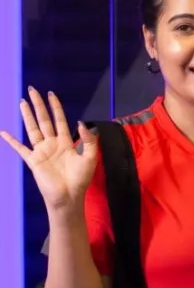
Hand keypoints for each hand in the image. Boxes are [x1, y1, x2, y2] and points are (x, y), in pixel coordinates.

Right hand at [0, 89, 97, 211]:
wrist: (69, 197)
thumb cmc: (80, 179)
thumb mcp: (90, 158)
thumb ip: (88, 140)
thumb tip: (81, 122)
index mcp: (65, 142)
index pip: (59, 120)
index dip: (55, 107)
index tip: (51, 94)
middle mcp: (52, 144)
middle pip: (44, 120)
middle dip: (39, 105)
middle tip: (32, 90)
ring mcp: (41, 152)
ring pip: (32, 129)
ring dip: (27, 115)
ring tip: (22, 102)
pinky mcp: (33, 161)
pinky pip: (20, 148)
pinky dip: (12, 141)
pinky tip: (4, 132)